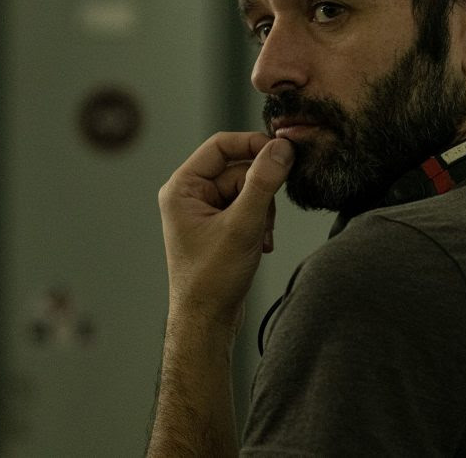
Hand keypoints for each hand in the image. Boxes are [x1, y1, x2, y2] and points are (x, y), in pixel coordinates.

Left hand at [158, 132, 294, 327]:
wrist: (206, 321)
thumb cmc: (213, 278)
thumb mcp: (243, 225)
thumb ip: (263, 183)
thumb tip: (281, 148)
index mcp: (182, 188)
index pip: (220, 145)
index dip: (253, 144)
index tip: (283, 151)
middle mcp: (189, 195)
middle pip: (238, 168)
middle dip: (260, 191)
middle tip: (267, 216)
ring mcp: (204, 211)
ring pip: (247, 189)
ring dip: (263, 210)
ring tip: (261, 237)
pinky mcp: (218, 226)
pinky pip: (247, 207)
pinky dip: (260, 222)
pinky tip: (261, 244)